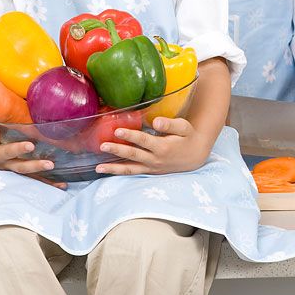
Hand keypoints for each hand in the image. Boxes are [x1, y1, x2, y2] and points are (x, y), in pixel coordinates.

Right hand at [0, 122, 64, 187]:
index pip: (3, 151)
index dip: (12, 147)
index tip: (22, 143)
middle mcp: (4, 164)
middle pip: (19, 166)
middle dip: (34, 164)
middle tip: (47, 162)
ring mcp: (12, 170)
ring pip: (27, 173)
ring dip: (40, 172)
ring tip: (52, 166)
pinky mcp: (19, 173)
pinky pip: (34, 179)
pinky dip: (48, 183)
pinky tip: (62, 185)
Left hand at [96, 116, 212, 175]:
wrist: (195, 156)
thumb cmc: (188, 137)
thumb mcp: (184, 127)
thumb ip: (170, 124)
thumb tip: (156, 121)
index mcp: (163, 147)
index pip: (144, 141)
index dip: (130, 136)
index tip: (118, 131)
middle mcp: (155, 159)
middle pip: (133, 155)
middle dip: (117, 150)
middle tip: (103, 146)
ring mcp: (152, 167)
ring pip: (130, 169)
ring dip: (114, 168)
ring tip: (99, 168)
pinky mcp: (150, 171)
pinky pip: (133, 173)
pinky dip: (120, 172)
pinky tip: (107, 171)